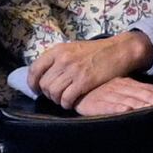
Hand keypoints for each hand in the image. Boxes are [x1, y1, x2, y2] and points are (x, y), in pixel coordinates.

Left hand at [26, 33, 151, 109]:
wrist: (120, 50)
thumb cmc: (97, 51)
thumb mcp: (74, 48)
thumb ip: (59, 59)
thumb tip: (46, 74)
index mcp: (58, 50)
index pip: (35, 69)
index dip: (32, 83)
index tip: (36, 90)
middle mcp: (63, 59)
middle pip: (44, 84)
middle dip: (48, 93)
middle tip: (57, 96)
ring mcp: (73, 70)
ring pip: (53, 92)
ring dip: (57, 99)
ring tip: (64, 99)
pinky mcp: (84, 81)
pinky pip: (66, 98)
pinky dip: (66, 104)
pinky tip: (71, 102)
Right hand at [71, 74, 152, 119]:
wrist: (78, 90)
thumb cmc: (103, 90)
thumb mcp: (121, 87)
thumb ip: (137, 92)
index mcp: (128, 82)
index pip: (147, 88)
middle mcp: (120, 86)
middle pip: (141, 93)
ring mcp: (109, 94)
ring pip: (128, 100)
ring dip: (141, 105)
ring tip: (152, 109)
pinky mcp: (97, 103)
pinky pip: (108, 106)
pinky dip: (117, 108)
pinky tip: (125, 111)